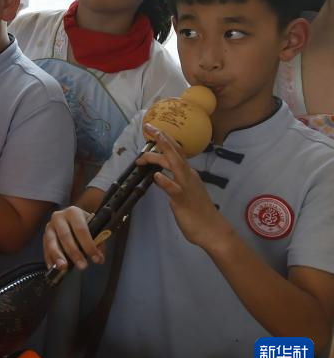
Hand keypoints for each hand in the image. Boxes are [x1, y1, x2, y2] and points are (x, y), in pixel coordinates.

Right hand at [43, 207, 102, 270]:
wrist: (71, 219)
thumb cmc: (84, 225)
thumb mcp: (94, 228)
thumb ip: (99, 242)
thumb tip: (99, 258)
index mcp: (73, 212)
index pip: (81, 229)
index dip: (89, 245)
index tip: (96, 259)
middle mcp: (59, 217)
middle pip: (65, 236)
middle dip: (74, 253)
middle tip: (82, 266)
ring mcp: (49, 226)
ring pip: (51, 242)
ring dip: (57, 256)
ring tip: (63, 268)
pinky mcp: (44, 236)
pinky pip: (45, 249)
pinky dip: (49, 259)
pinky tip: (53, 268)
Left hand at [140, 124, 229, 249]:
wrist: (212, 230)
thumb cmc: (198, 211)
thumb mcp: (186, 190)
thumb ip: (176, 180)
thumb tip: (161, 174)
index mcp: (188, 173)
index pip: (177, 152)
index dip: (165, 139)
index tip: (153, 128)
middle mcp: (188, 176)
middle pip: (175, 153)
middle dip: (161, 139)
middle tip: (149, 128)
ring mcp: (186, 187)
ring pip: (174, 166)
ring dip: (159, 157)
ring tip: (145, 152)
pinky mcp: (183, 200)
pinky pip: (174, 189)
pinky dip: (165, 181)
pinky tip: (157, 176)